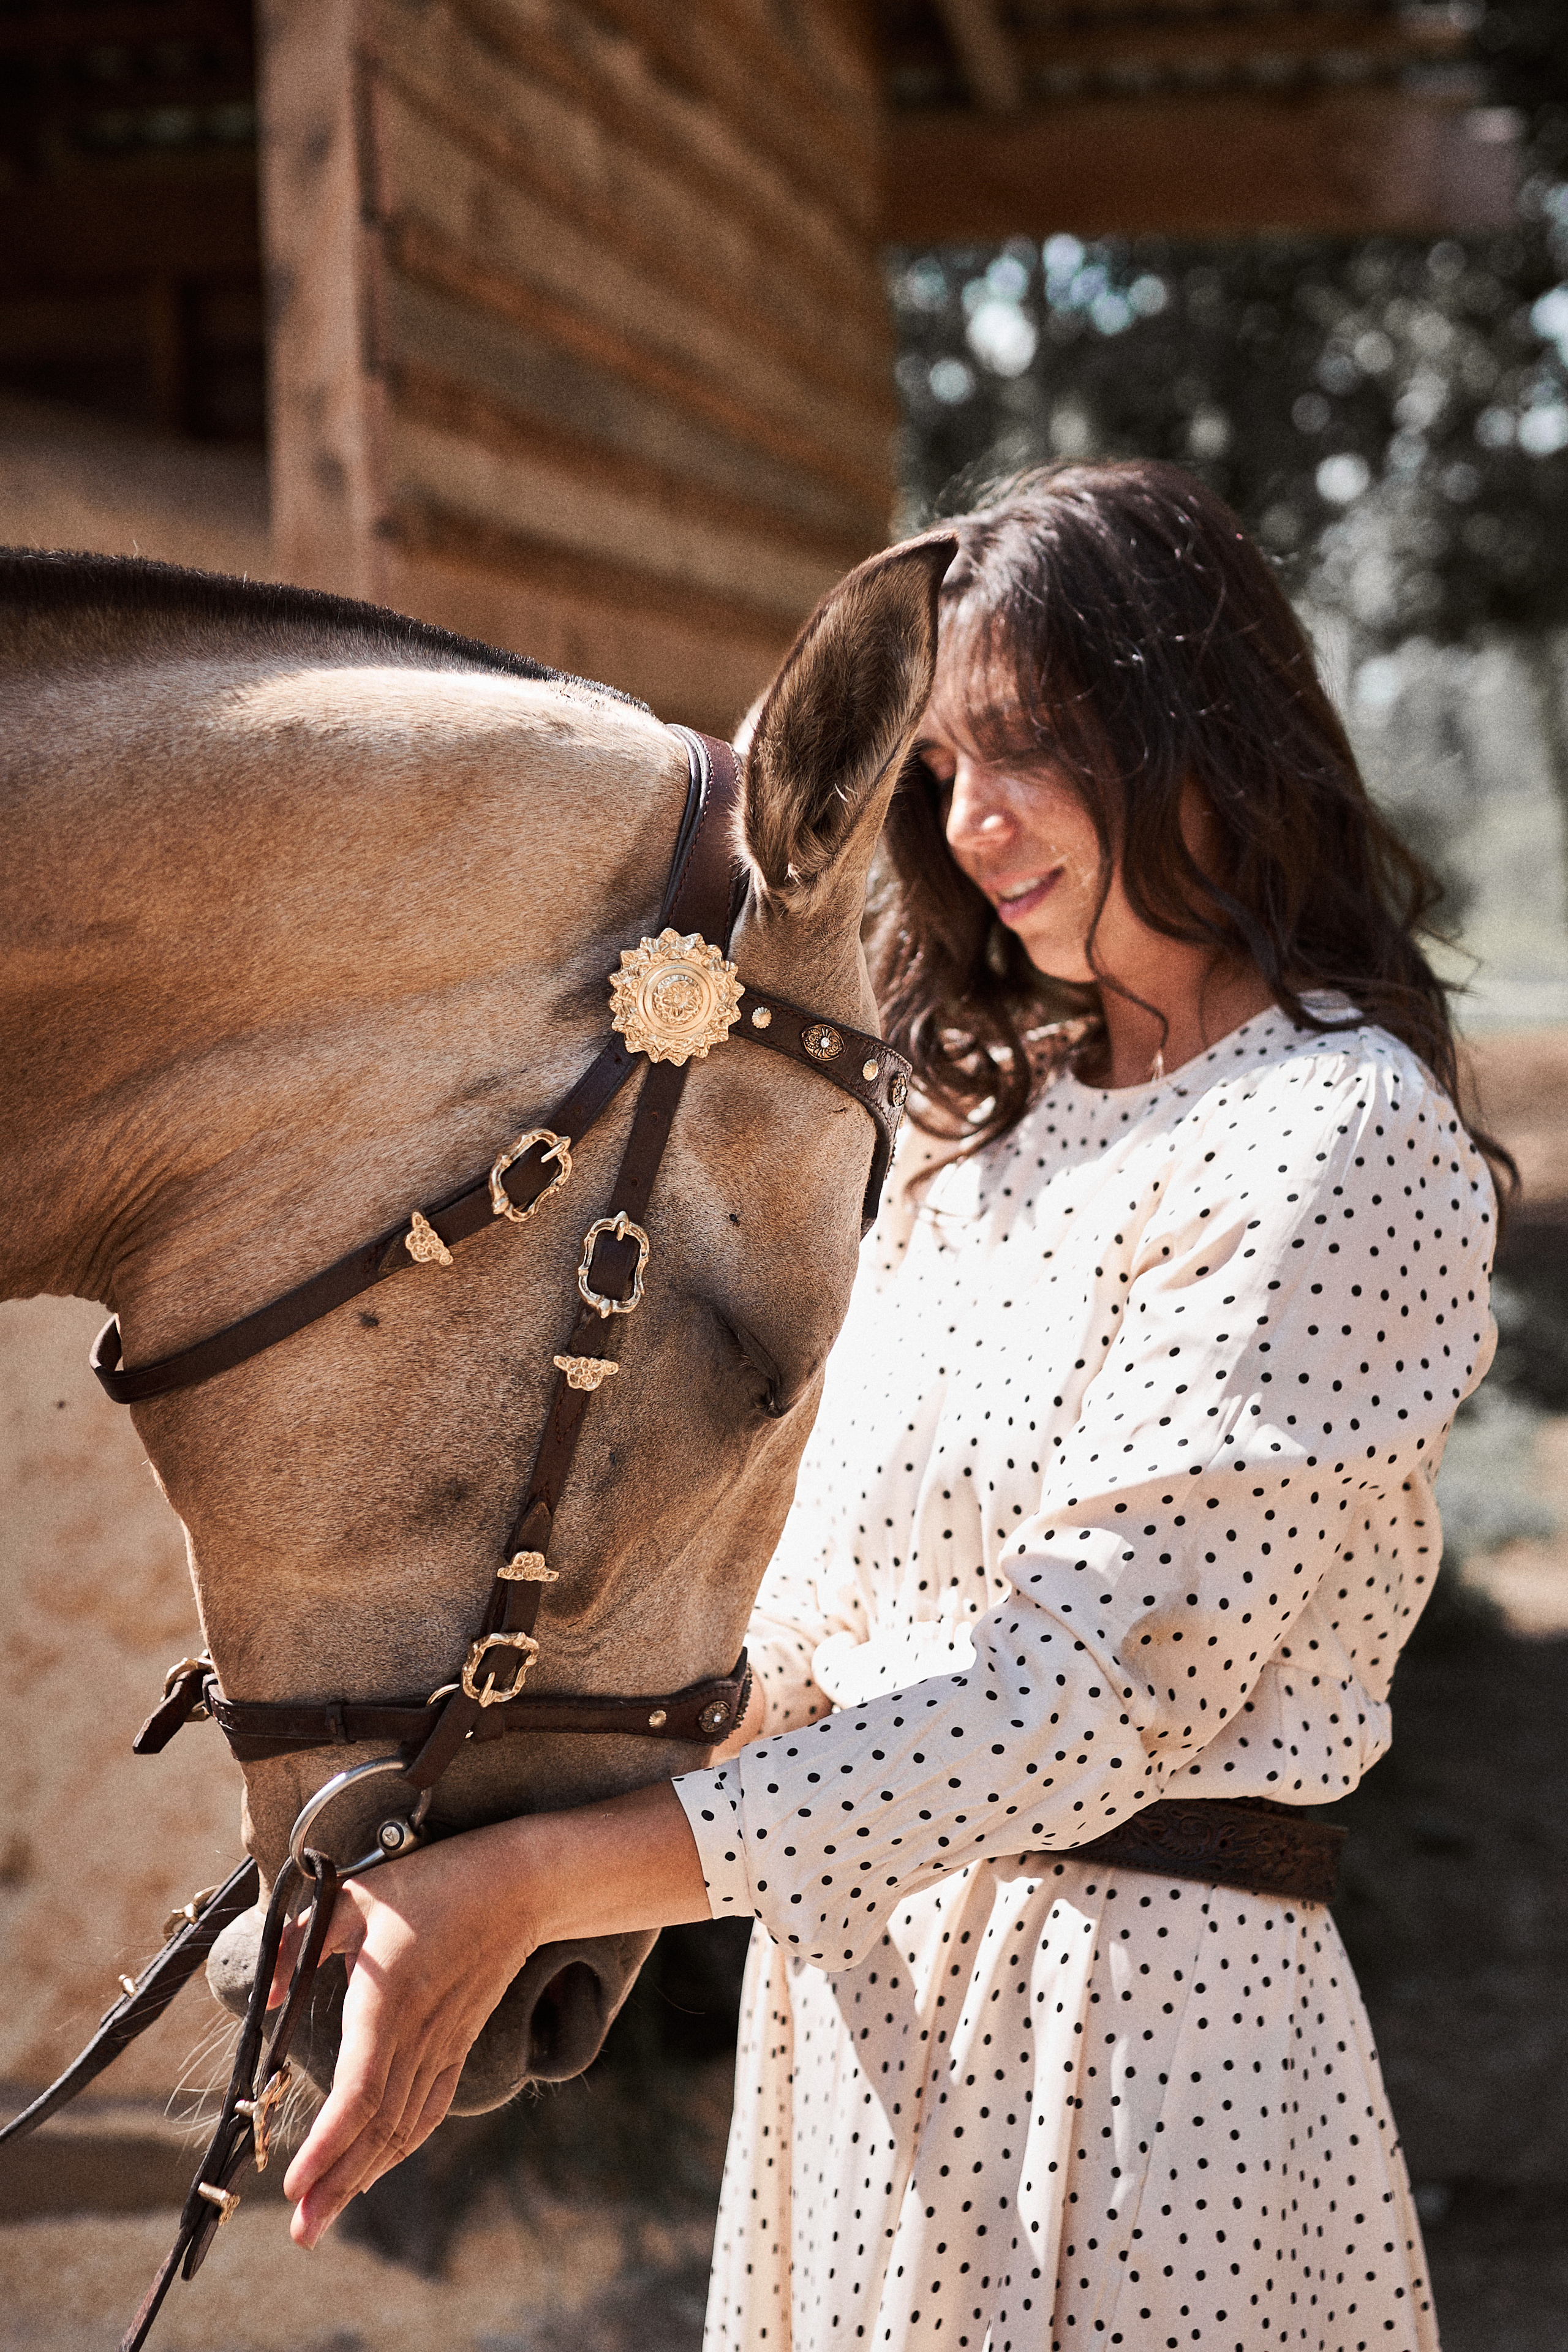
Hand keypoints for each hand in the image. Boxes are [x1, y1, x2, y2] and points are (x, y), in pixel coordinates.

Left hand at [275, 1815, 535, 2246]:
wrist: (518, 1886)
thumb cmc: (432, 1883)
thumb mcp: (356, 1895)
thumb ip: (303, 1942)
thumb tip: (263, 1996)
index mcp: (389, 2000)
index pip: (360, 2092)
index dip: (328, 2144)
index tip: (295, 2184)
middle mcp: (418, 2034)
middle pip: (377, 2127)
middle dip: (336, 2184)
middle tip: (301, 2233)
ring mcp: (443, 2044)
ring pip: (402, 2127)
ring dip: (363, 2176)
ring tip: (325, 2217)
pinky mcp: (457, 2044)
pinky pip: (428, 2109)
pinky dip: (400, 2147)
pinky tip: (375, 2170)